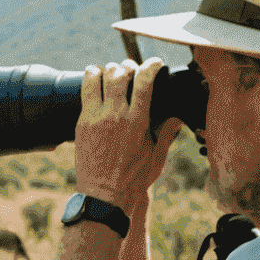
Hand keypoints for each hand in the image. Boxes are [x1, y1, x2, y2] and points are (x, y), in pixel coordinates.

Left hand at [74, 57, 182, 212]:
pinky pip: (84, 93)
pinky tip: (95, 82)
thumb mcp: (157, 156)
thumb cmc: (133, 179)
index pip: (144, 81)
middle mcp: (114, 115)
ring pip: (96, 77)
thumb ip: (167, 132)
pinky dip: (90, 81)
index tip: (155, 64)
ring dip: (105, 70)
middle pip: (118, 73)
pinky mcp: (81, 124)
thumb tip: (178, 115)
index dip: (151, 65)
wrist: (103, 196)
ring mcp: (94, 118)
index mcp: (137, 121)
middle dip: (127, 66)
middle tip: (131, 71)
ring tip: (110, 73)